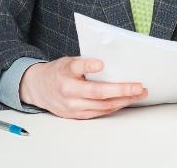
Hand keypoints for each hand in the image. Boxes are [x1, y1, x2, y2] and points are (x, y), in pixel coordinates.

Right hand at [19, 56, 146, 118]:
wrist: (37, 88)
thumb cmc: (57, 72)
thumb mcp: (67, 61)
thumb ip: (84, 63)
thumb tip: (104, 64)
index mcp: (66, 77)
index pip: (83, 73)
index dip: (92, 68)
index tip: (102, 64)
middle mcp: (69, 94)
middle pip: (99, 95)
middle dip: (122, 91)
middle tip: (139, 87)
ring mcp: (73, 107)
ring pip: (102, 107)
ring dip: (123, 101)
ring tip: (139, 94)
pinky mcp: (76, 116)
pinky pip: (99, 113)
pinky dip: (113, 107)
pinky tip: (125, 101)